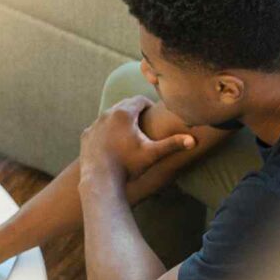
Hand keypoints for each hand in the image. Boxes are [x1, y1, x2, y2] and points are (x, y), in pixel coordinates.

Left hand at [80, 96, 194, 181]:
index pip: (140, 100)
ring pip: (110, 116)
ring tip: (129, 131)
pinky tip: (112, 140)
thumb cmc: (128, 165)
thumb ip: (172, 144)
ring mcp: (95, 124)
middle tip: (143, 120)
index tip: (153, 113)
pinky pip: (98, 127)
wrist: (100, 179)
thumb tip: (194, 140)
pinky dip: (106, 131)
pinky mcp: (86, 135)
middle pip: (124, 105)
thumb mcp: (152, 154)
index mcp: (124, 113)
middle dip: (134, 111)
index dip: (149, 105)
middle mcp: (107, 114)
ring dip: (119, 120)